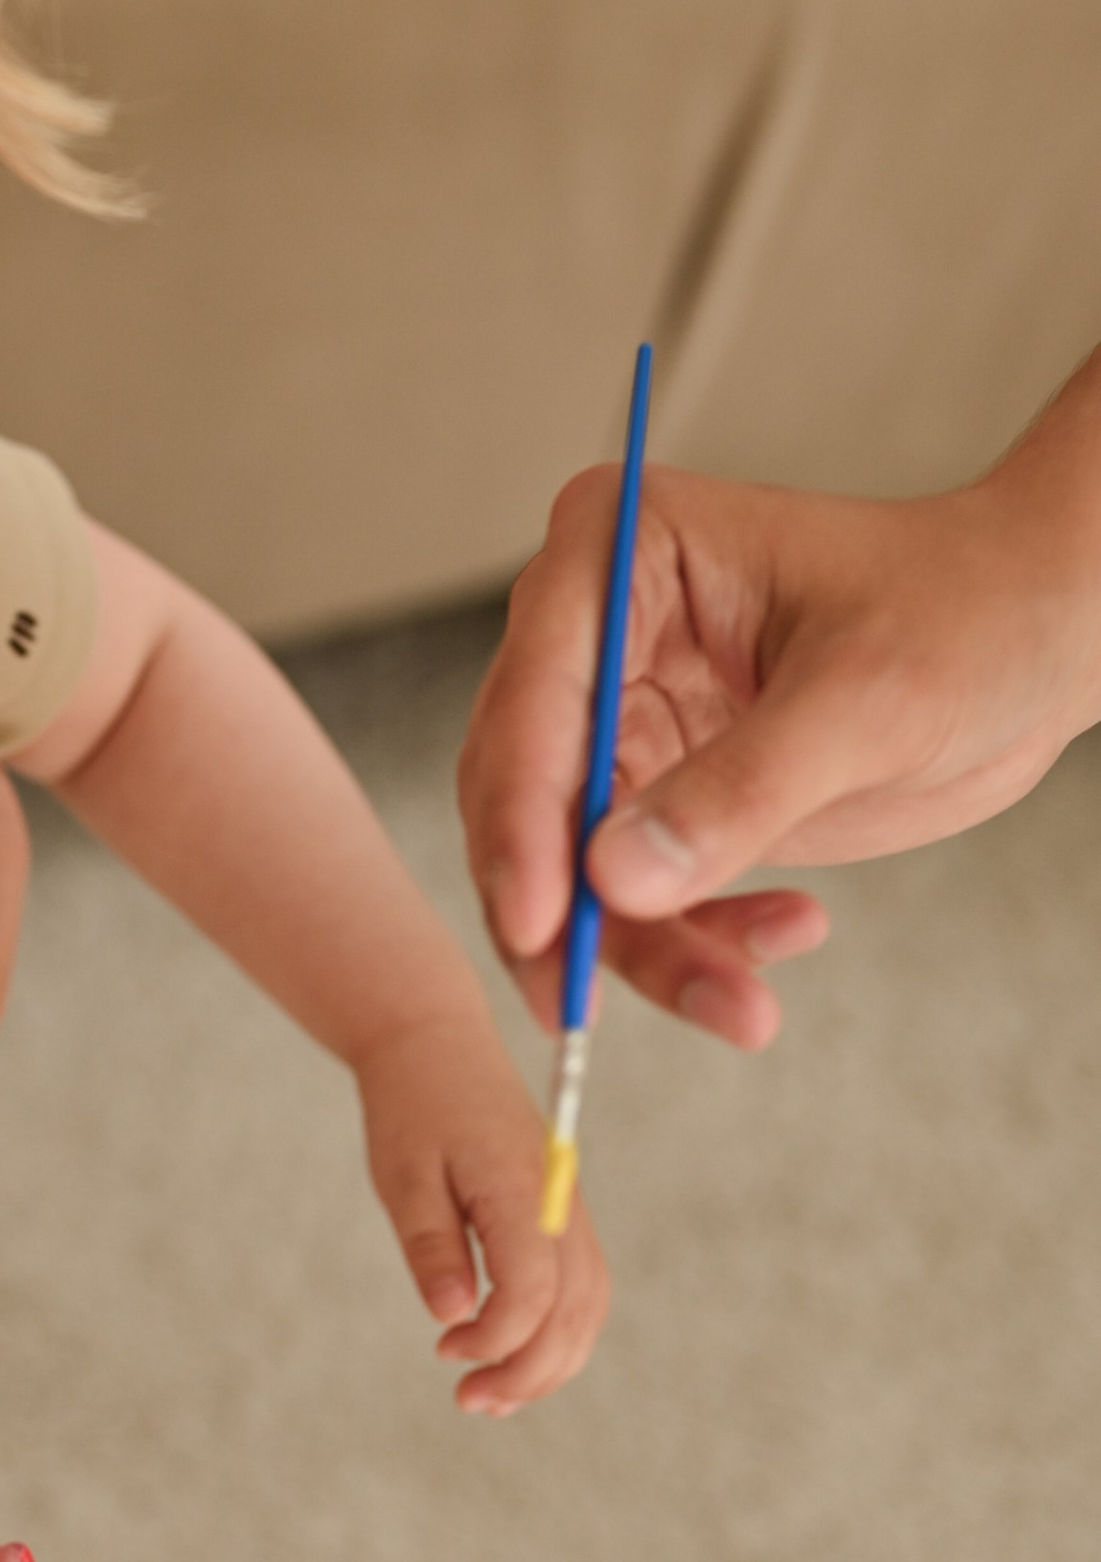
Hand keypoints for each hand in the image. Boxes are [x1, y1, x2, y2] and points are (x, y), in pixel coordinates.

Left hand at [356, 1007, 608, 1413]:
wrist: (435, 1044)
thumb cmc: (412, 1106)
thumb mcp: (403, 1174)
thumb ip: (430, 1244)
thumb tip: (450, 1315)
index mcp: (521, 1188)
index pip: (532, 1290)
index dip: (496, 1340)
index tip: (445, 1351)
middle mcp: (560, 1202)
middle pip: (575, 1311)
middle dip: (528, 1372)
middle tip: (469, 1400)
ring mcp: (569, 1209)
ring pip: (589, 1307)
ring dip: (549, 1363)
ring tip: (490, 1396)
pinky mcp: (562, 1214)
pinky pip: (580, 1287)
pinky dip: (556, 1333)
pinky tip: (511, 1357)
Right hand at [459, 422, 1100, 1039]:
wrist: (1039, 642)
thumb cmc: (967, 613)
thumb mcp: (866, 700)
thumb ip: (740, 789)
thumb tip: (614, 877)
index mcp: (619, 552)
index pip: (534, 697)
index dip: (522, 816)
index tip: (538, 920)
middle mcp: (596, 633)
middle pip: (522, 792)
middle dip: (560, 906)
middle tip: (583, 1007)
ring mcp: (626, 718)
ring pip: (569, 864)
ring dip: (637, 949)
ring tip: (741, 1009)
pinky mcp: (663, 792)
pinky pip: (634, 895)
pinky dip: (693, 943)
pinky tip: (788, 933)